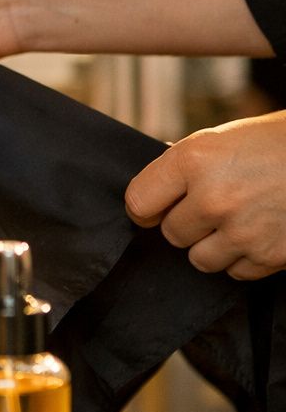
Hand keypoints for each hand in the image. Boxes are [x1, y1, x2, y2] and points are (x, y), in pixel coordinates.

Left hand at [126, 111, 285, 279]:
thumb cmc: (277, 143)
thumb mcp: (222, 139)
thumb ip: (186, 166)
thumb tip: (156, 190)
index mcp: (194, 161)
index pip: (139, 202)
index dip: (146, 209)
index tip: (154, 210)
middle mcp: (213, 197)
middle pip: (171, 234)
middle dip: (187, 224)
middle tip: (212, 208)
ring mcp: (242, 230)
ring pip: (200, 259)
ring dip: (213, 246)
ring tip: (236, 222)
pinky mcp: (269, 255)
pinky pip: (237, 272)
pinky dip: (245, 258)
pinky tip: (259, 233)